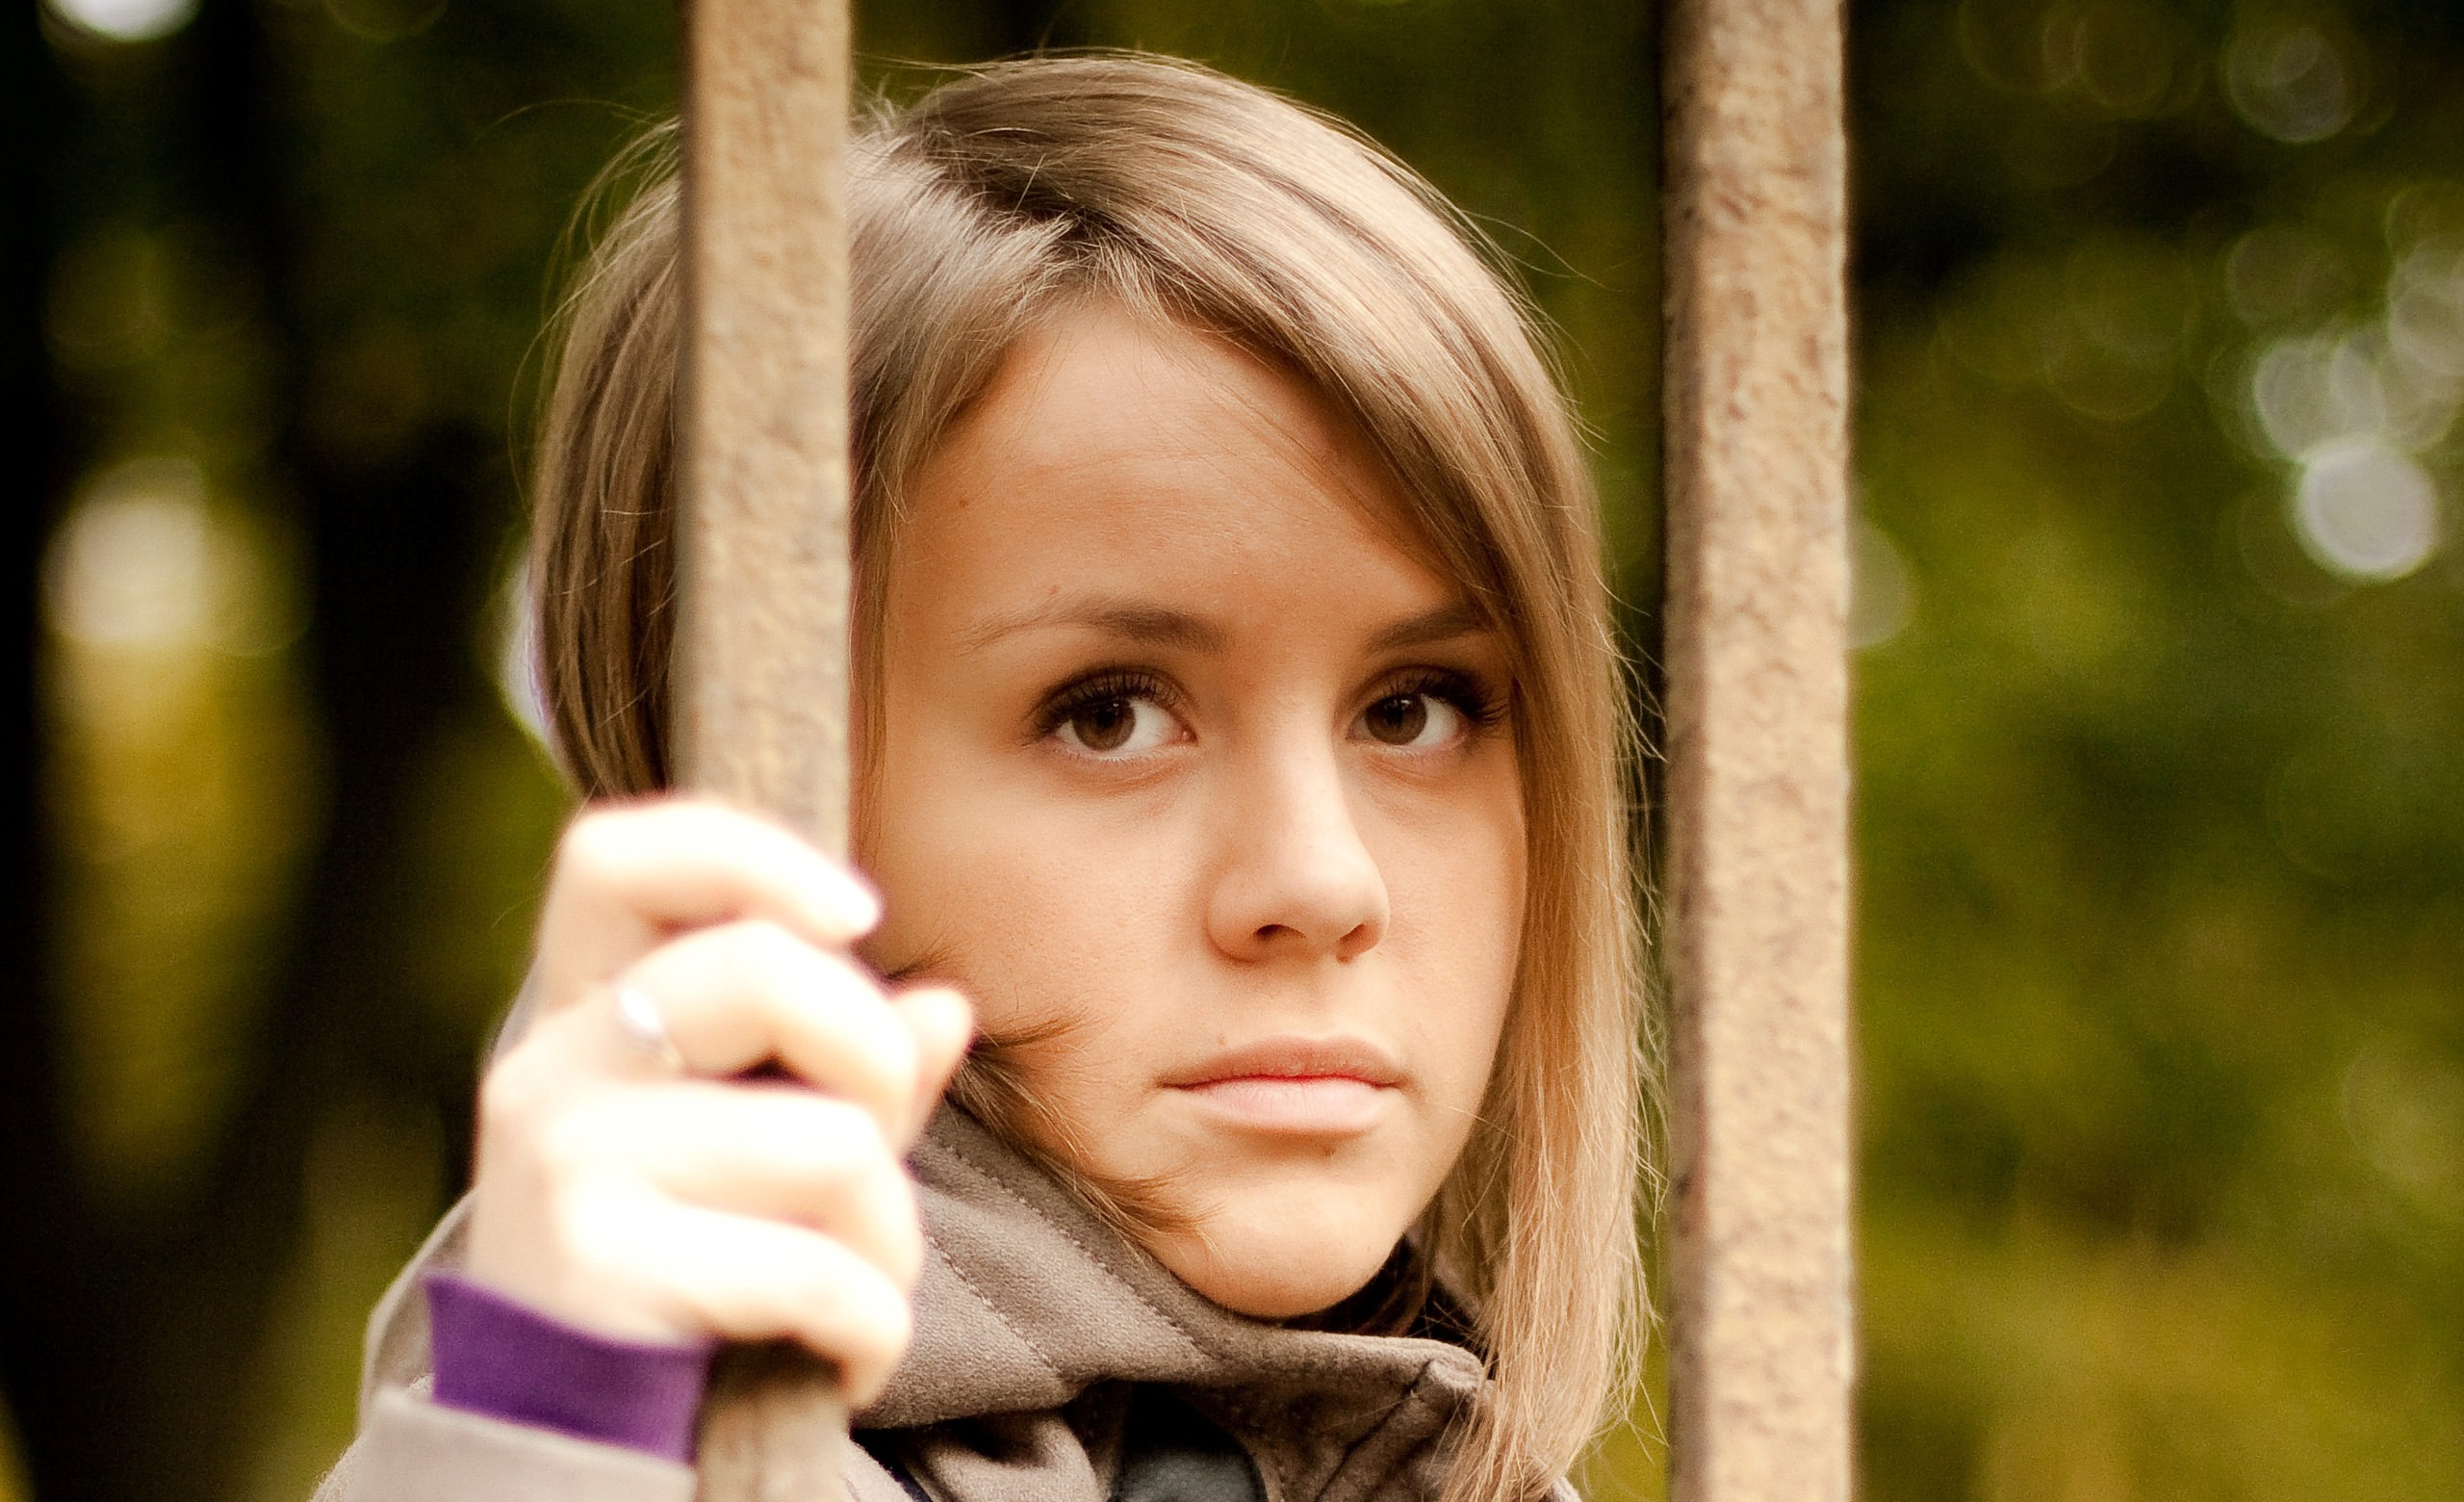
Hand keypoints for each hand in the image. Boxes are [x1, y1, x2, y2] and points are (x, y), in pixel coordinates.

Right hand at [464, 799, 971, 1403]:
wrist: (574, 1450)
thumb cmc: (691, 1272)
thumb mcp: (767, 1151)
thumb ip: (848, 1070)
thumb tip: (944, 1005)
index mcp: (584, 1013)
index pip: (615, 852)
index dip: (746, 852)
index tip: (858, 914)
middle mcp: (550, 1070)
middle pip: (762, 967)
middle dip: (876, 1062)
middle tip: (874, 1154)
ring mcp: (563, 1164)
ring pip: (827, 1141)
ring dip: (889, 1235)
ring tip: (853, 1285)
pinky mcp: (596, 1270)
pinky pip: (815, 1269)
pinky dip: (871, 1328)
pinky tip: (840, 1355)